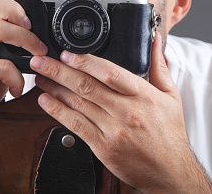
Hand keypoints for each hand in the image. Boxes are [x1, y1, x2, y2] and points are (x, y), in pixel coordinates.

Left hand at [30, 35, 207, 192]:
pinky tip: (46, 101)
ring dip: (55, 88)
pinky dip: (58, 112)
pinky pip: (76, 126)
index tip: (67, 53)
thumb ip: (159, 66)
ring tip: (40, 77)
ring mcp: (114, 130)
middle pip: (87, 86)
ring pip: (78, 104)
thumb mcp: (171, 96)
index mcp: (144, 95)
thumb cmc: (170, 133)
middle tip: (41, 60)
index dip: (86, 61)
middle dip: (59, 71)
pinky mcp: (103, 147)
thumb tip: (154, 40)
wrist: (171, 172)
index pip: (111, 73)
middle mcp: (127, 112)